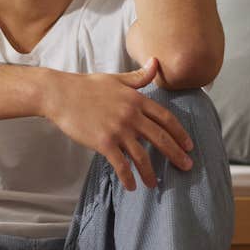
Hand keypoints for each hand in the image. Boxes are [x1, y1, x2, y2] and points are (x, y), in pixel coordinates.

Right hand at [41, 58, 193, 190]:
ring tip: (154, 184)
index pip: (166, 118)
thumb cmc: (86, 86)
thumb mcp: (116, 78)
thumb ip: (139, 76)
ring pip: (142, 156)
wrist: (59, 94)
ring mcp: (118, 130)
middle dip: (176, 155)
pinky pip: (121, 164)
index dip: (180, 133)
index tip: (189, 146)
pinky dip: (127, 177)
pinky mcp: (103, 142)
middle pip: (161, 138)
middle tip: (187, 167)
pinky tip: (131, 186)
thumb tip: (156, 62)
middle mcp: (131, 115)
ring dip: (150, 172)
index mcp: (136, 99)